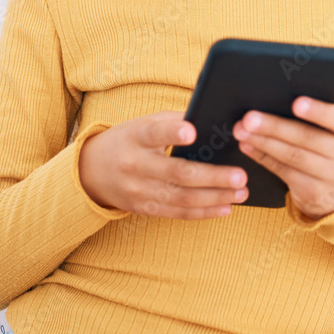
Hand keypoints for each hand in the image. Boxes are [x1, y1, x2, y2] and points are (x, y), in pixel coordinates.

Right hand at [78, 111, 248, 218]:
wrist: (93, 170)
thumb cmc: (129, 139)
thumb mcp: (144, 122)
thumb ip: (175, 120)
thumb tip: (212, 120)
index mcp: (136, 136)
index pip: (154, 133)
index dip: (172, 132)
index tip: (192, 132)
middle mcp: (135, 165)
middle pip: (177, 173)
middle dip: (212, 176)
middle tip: (240, 175)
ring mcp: (139, 191)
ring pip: (181, 198)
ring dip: (214, 197)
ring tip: (241, 192)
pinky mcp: (144, 209)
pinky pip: (177, 213)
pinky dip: (203, 212)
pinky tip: (225, 207)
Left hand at [232, 97, 333, 220]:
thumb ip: (327, 107)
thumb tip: (298, 84)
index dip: (318, 112)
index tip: (296, 103)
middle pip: (308, 139)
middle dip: (275, 127)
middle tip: (249, 117)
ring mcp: (333, 179)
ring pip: (292, 157)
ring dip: (263, 142)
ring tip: (241, 129)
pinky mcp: (314, 194)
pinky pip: (283, 172)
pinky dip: (262, 157)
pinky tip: (247, 146)